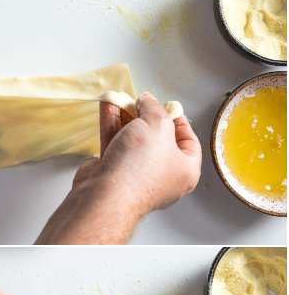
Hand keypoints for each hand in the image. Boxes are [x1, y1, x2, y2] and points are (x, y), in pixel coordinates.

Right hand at [37, 95, 201, 243]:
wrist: (105, 195)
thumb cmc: (139, 169)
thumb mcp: (157, 125)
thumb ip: (154, 108)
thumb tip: (148, 101)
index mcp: (185, 170)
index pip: (188, 141)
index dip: (179, 120)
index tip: (167, 107)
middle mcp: (162, 176)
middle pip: (157, 139)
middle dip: (146, 117)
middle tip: (141, 102)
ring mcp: (135, 175)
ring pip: (132, 140)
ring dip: (125, 118)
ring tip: (120, 99)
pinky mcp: (112, 173)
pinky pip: (114, 144)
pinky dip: (111, 126)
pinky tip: (108, 108)